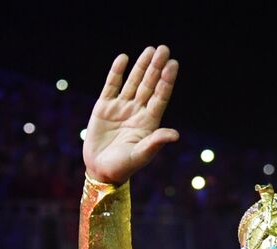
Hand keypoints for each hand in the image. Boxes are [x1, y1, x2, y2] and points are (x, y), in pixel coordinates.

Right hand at [83, 45, 179, 184]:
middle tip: (164, 49)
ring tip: (150, 50)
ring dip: (141, 66)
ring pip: (133, 82)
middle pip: (149, 85)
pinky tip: (124, 58)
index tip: (173, 65)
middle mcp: (137, 112)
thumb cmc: (123, 167)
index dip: (167, 81)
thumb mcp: (141, 155)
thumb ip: (156, 142)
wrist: (101, 170)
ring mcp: (121, 108)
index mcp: (149, 123)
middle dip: (156, 67)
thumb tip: (175, 135)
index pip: (160, 97)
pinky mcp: (104, 106)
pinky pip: (111, 85)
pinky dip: (117, 72)